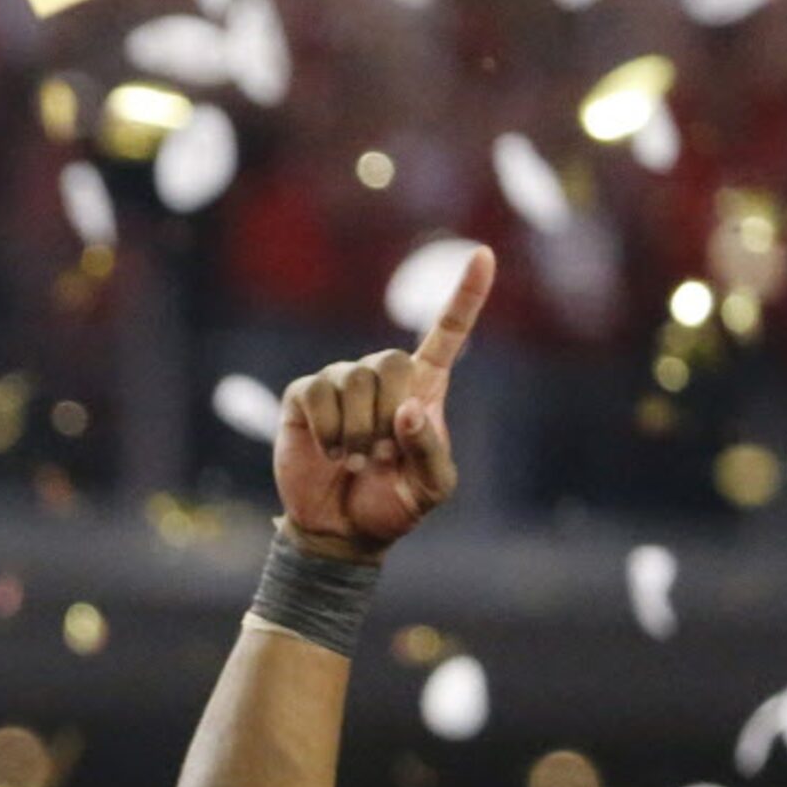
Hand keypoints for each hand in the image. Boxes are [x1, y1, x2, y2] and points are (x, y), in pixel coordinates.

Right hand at [273, 245, 495, 562]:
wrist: (340, 531)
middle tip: (379, 455)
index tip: (483, 255)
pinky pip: (316, 394)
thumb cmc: (392, 506)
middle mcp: (381, 378)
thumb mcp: (430, 489)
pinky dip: (326, 430)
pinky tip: (329, 452)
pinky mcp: (303, 397)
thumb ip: (430, 451)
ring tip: (353, 461)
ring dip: (355, 432)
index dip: (465, 297)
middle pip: (391, 361)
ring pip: (353, 381)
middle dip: (386, 415)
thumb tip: (407, 411)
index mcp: (423, 390)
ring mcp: (339, 383)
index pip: (447, 334)